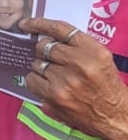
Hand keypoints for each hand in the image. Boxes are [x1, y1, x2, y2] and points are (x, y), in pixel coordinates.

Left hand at [21, 17, 127, 139]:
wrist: (114, 115)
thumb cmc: (105, 85)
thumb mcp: (100, 58)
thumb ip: (76, 46)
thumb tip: (44, 36)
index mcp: (93, 51)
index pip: (60, 29)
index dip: (39, 24)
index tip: (25, 24)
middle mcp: (79, 64)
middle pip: (44, 47)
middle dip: (44, 51)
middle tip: (53, 60)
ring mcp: (64, 82)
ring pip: (36, 63)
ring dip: (42, 67)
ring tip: (57, 76)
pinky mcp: (53, 97)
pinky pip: (31, 80)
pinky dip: (36, 80)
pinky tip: (49, 85)